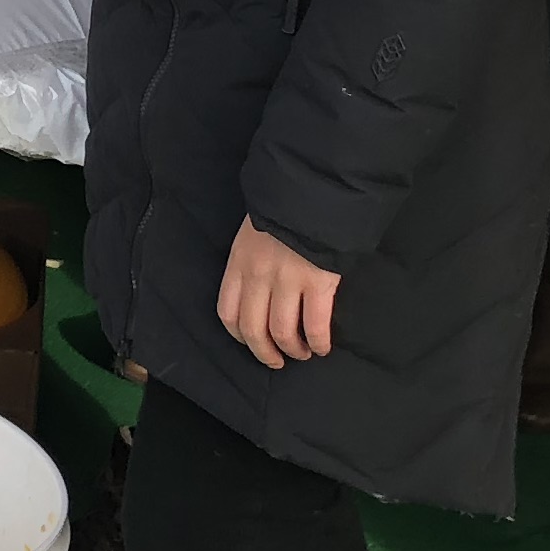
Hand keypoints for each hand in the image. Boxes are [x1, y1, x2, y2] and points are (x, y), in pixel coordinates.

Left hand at [217, 219, 339, 370]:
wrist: (313, 189)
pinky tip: (322, 347)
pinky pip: (315, 324)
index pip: (227, 312)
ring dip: (293, 350)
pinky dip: (318, 342)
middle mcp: (258, 275)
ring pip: (283, 332)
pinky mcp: (317, 282)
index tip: (251, 342)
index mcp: (238, 263)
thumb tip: (258, 292)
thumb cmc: (284, 209)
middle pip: (253, 329)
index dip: (239, 336)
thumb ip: (250, 262)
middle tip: (277, 361)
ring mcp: (287, 280)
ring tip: (303, 353)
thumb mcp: (252, 233)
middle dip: (265, 353)